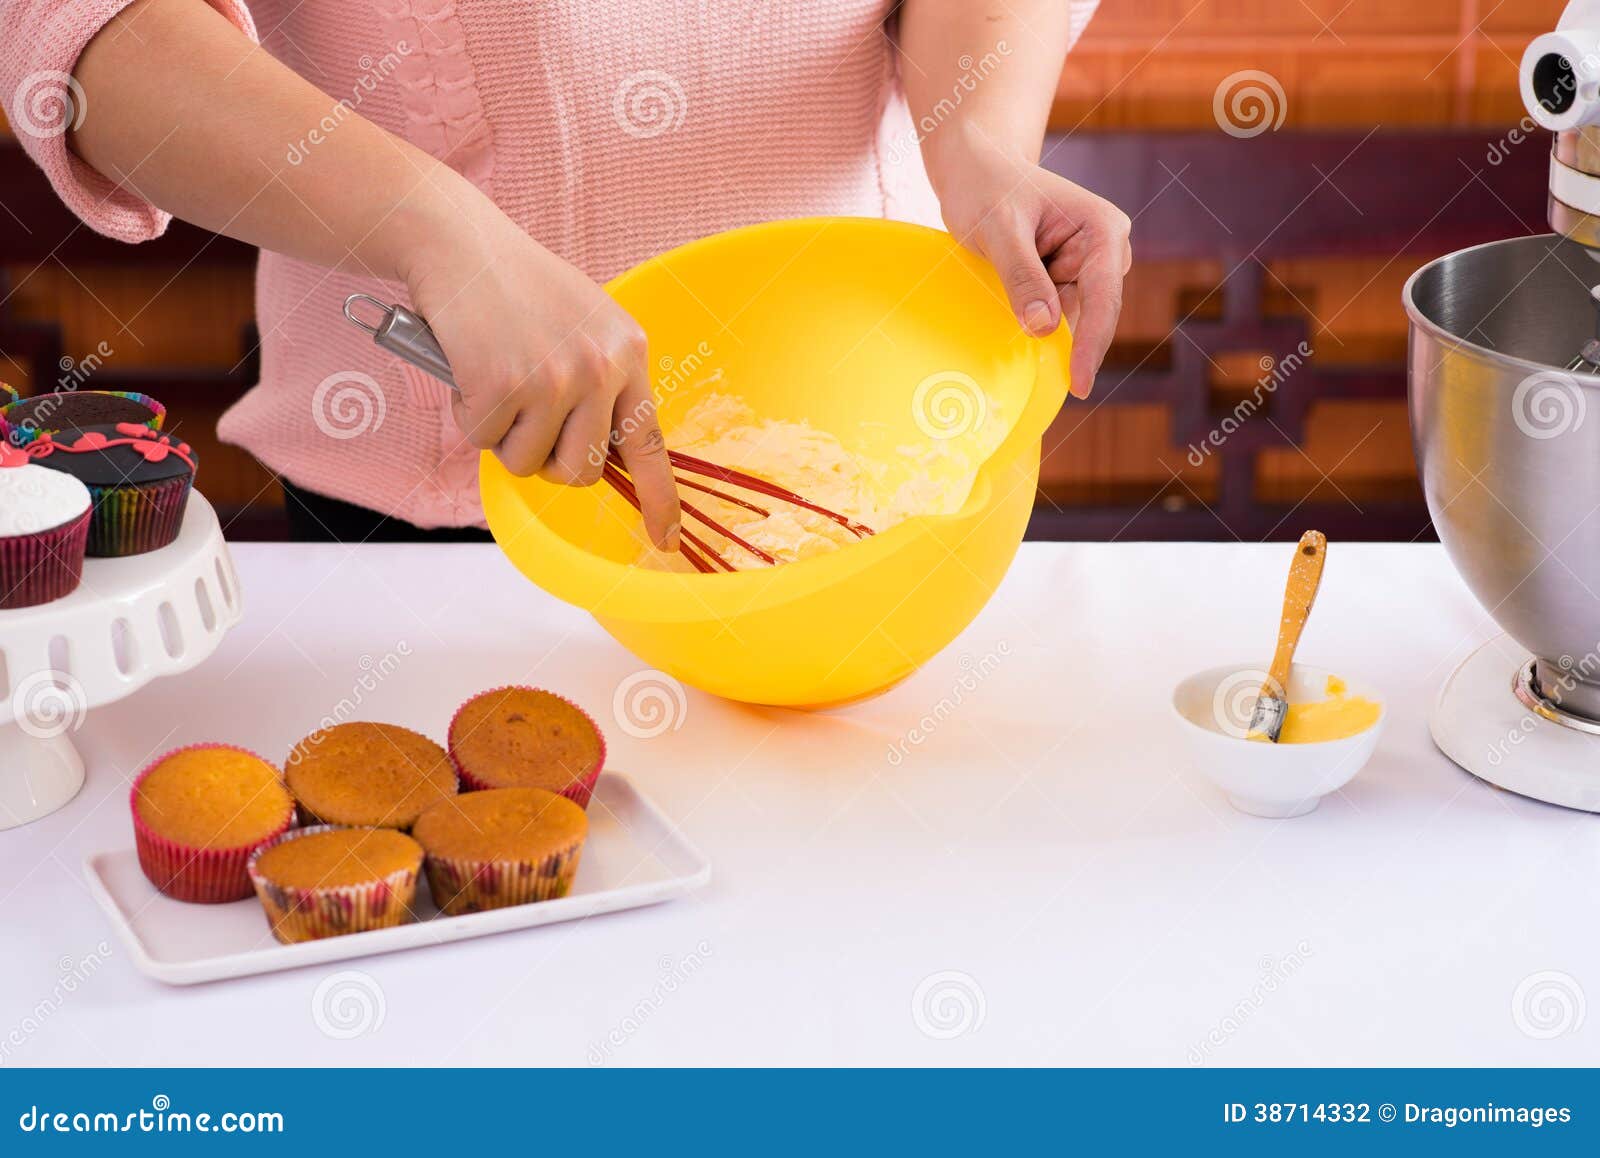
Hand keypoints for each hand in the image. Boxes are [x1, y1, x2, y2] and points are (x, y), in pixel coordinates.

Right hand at [401, 195, 679, 547]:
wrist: (459, 242)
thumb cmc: (515, 288)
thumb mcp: (583, 325)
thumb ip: (600, 382)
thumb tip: (599, 456)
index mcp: (628, 352)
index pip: (651, 443)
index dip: (659, 499)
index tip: (665, 539)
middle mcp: (601, 366)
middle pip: (582, 471)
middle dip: (548, 460)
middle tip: (524, 417)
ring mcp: (555, 377)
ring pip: (531, 464)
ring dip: (505, 437)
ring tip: (495, 380)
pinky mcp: (505, 384)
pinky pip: (486, 442)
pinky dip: (470, 416)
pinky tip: (469, 369)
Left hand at [934, 135, 1131, 398]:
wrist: (974, 169)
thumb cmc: (986, 188)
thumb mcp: (998, 230)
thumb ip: (1022, 276)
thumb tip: (1044, 328)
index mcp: (1102, 228)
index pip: (1102, 297)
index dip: (1090, 345)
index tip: (1079, 385)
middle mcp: (1105, 248)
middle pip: (1094, 313)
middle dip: (1067, 340)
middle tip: (1033, 365)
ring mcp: (1088, 265)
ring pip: (1072, 317)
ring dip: (1041, 322)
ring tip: (1002, 285)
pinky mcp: (1068, 277)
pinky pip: (1056, 313)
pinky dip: (1034, 319)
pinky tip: (1007, 303)